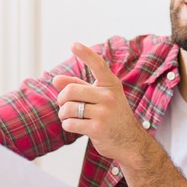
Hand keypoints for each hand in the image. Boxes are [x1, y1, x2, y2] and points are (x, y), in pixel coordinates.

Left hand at [51, 42, 150, 166]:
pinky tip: (75, 126)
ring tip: (69, 117)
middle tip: (64, 104)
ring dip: (63, 114)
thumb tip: (56, 80)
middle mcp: (109, 96)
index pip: (98, 65)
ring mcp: (104, 112)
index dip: (85, 54)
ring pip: (68, 108)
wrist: (130, 142)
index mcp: (111, 85)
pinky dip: (67, 125)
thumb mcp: (100, 98)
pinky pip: (70, 123)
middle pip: (70, 91)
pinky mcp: (97, 128)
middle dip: (61, 99)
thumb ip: (78, 86)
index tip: (73, 44)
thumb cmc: (112, 116)